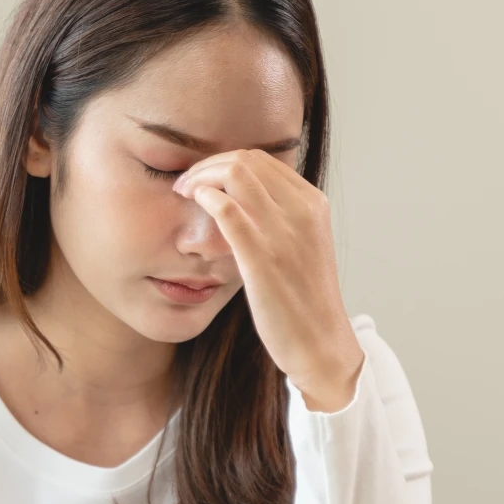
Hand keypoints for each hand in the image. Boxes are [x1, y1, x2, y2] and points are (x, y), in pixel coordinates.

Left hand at [173, 150, 364, 411]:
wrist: (320, 343)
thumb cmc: (304, 300)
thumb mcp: (303, 246)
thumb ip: (282, 219)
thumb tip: (248, 200)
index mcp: (313, 204)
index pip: (261, 159)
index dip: (224, 162)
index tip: (203, 179)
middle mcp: (303, 211)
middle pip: (245, 160)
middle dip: (207, 165)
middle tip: (185, 184)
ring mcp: (284, 234)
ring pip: (235, 175)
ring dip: (200, 177)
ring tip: (183, 193)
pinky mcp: (262, 259)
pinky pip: (228, 211)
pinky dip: (205, 198)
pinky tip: (194, 204)